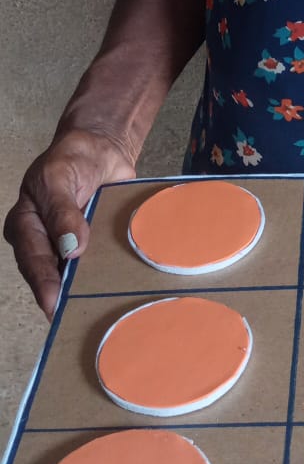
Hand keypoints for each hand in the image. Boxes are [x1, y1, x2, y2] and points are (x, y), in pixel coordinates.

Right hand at [4, 128, 135, 318]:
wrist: (102, 146)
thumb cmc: (71, 158)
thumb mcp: (59, 177)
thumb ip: (62, 210)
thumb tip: (70, 248)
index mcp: (25, 226)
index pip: (32, 260)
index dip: (43, 284)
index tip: (54, 305)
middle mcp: (45, 241)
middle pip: (52, 275)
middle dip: (64, 296)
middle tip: (79, 317)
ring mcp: (71, 245)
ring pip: (75, 274)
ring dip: (88, 290)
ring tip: (101, 311)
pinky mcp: (95, 245)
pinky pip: (99, 264)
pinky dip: (108, 277)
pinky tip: (120, 292)